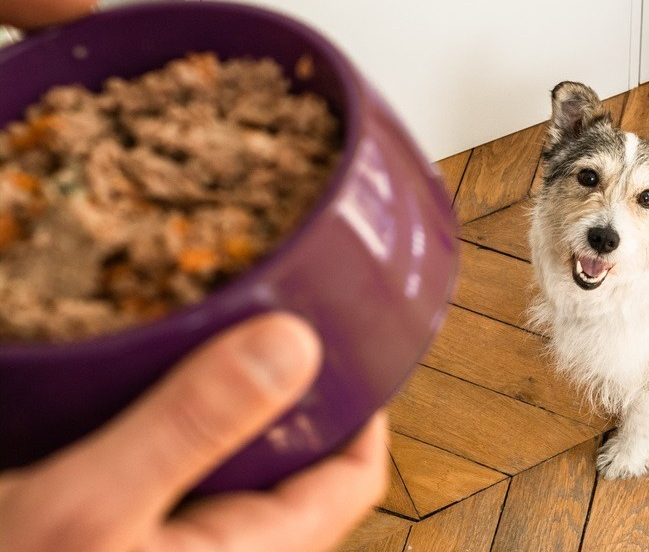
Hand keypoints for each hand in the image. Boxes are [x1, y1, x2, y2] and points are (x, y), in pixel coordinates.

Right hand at [0, 314, 388, 551]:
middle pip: (288, 469)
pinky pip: (165, 493)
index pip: (352, 474)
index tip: (337, 333)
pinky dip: (158, 447)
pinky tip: (117, 409)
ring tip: (183, 349)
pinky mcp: (121, 547)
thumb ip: (193, 426)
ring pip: (223, 479)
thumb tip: (296, 343)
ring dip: (210, 416)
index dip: (360, 402)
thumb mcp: (88, 510)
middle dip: (275, 398)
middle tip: (249, 320)